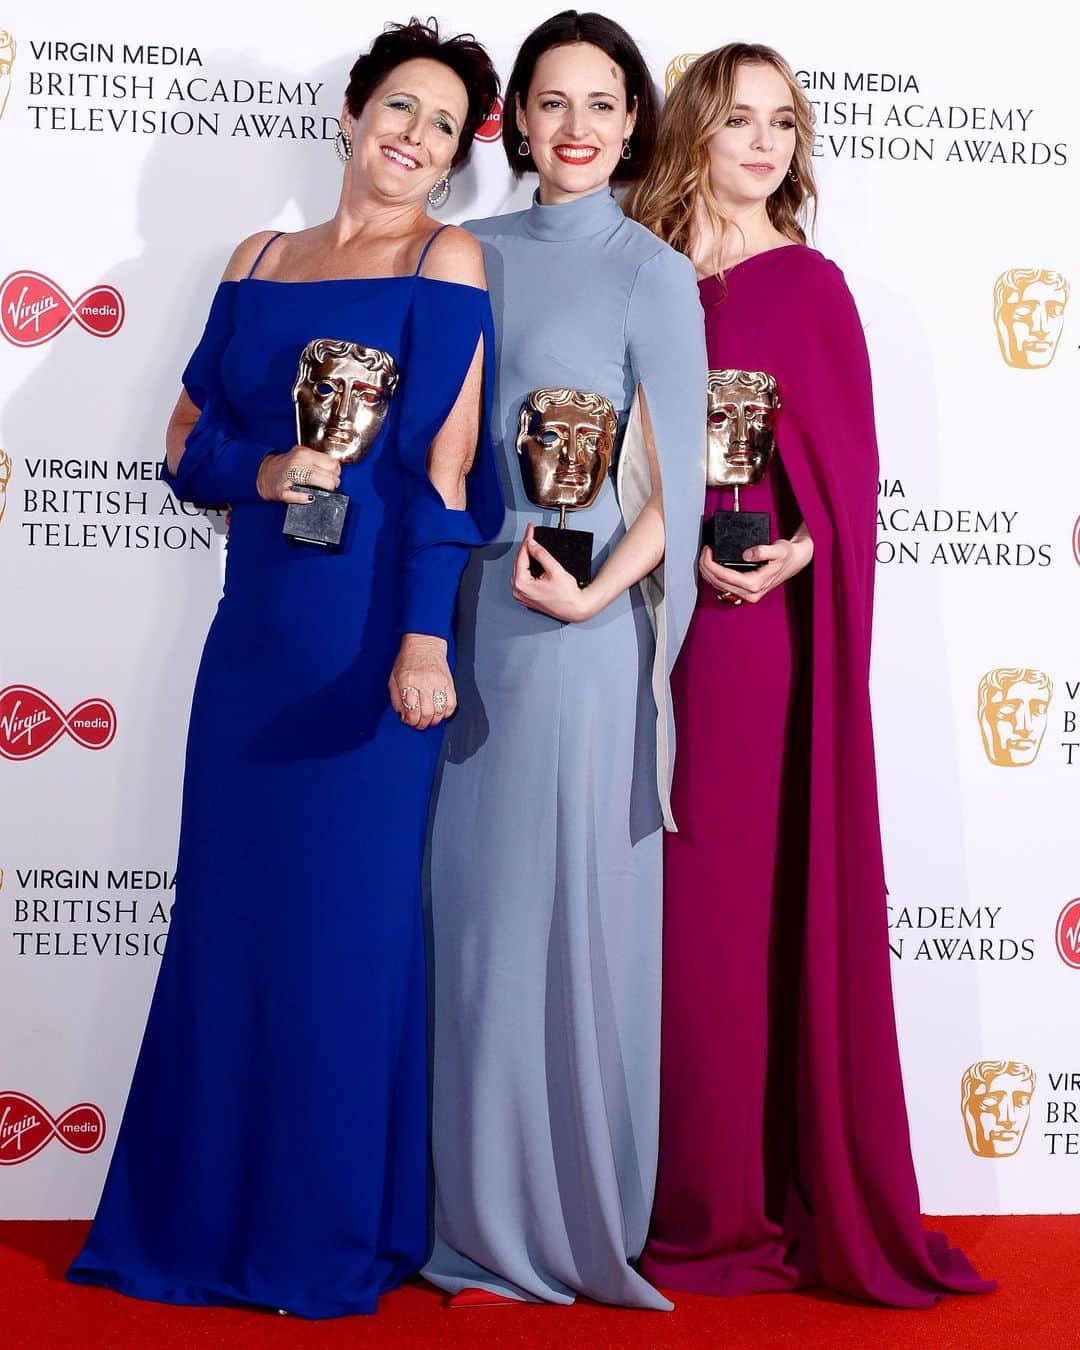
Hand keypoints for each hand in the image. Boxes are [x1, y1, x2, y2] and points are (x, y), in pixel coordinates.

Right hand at [256, 446, 341, 504]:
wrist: (264, 473)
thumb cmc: (286, 466)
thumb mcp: (301, 456)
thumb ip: (317, 460)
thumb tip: (336, 468)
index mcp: (303, 453)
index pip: (330, 462)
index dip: (336, 470)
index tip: (336, 474)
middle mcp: (296, 463)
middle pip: (324, 472)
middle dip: (333, 481)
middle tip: (332, 484)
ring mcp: (288, 476)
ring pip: (313, 479)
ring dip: (325, 487)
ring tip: (327, 490)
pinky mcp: (281, 491)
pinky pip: (295, 495)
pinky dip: (304, 497)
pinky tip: (310, 498)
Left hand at [389, 634, 456, 730]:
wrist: (424, 644)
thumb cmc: (408, 660)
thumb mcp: (394, 678)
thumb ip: (396, 699)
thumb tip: (403, 716)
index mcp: (408, 682)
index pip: (411, 712)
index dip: (410, 722)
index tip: (409, 721)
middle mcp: (424, 683)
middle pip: (427, 714)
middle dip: (422, 724)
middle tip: (419, 723)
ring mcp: (438, 683)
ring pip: (439, 711)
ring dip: (434, 720)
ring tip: (429, 719)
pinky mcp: (449, 683)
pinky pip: (451, 704)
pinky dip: (446, 712)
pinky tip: (439, 712)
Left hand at [511, 523, 593, 622]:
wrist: (575, 608)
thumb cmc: (567, 596)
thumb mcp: (555, 570)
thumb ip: (541, 554)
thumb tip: (531, 544)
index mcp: (522, 584)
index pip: (521, 555)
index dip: (527, 539)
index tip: (530, 529)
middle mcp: (518, 591)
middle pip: (518, 561)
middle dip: (525, 546)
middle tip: (531, 533)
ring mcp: (521, 595)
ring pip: (519, 568)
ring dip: (525, 556)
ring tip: (531, 543)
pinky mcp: (525, 596)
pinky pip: (522, 577)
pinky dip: (526, 566)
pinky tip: (531, 559)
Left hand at [699, 533, 813, 604]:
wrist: (795, 561)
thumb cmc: (787, 555)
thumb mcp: (779, 549)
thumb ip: (763, 550)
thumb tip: (747, 554)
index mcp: (755, 584)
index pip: (723, 576)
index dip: (710, 563)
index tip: (707, 550)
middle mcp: (750, 593)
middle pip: (717, 582)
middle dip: (705, 567)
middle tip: (704, 551)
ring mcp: (747, 595)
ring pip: (718, 586)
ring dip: (708, 572)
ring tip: (705, 557)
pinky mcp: (745, 592)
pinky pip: (724, 586)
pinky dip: (714, 576)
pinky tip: (711, 566)